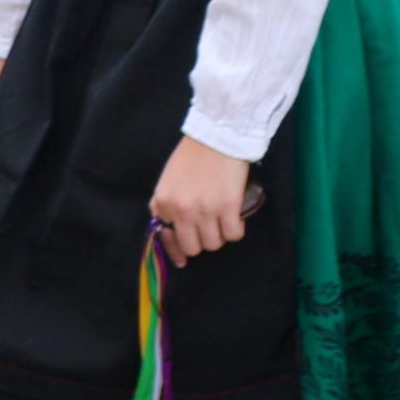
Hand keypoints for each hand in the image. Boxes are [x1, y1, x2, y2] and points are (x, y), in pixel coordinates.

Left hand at [150, 138, 255, 258]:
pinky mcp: (228, 208)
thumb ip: (164, 205)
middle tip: (207, 231)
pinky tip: (235, 220)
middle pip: (193, 247)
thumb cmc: (191, 158)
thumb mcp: (167, 182)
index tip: (182, 260)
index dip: (176, 251)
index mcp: (164, 203)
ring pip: (214, 244)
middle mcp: (182, 211)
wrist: (216, 139)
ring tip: (221, 222)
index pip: (167, 239)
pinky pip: (234, 235)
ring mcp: (206, 211)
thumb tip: (166, 229)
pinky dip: (236, 231)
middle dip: (200, 242)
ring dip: (219, 236)